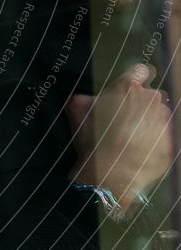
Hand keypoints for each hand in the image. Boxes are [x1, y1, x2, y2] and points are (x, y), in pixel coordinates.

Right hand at [67, 64, 172, 209]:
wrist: (111, 178)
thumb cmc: (93, 142)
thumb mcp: (79, 117)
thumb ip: (83, 100)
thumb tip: (84, 98)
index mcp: (128, 89)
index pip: (139, 71)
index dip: (132, 81)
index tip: (126, 92)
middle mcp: (152, 101)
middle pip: (150, 95)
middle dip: (138, 104)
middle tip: (123, 120)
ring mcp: (164, 121)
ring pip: (159, 114)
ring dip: (148, 121)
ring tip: (132, 137)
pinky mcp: (171, 141)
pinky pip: (164, 134)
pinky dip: (155, 139)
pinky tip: (140, 149)